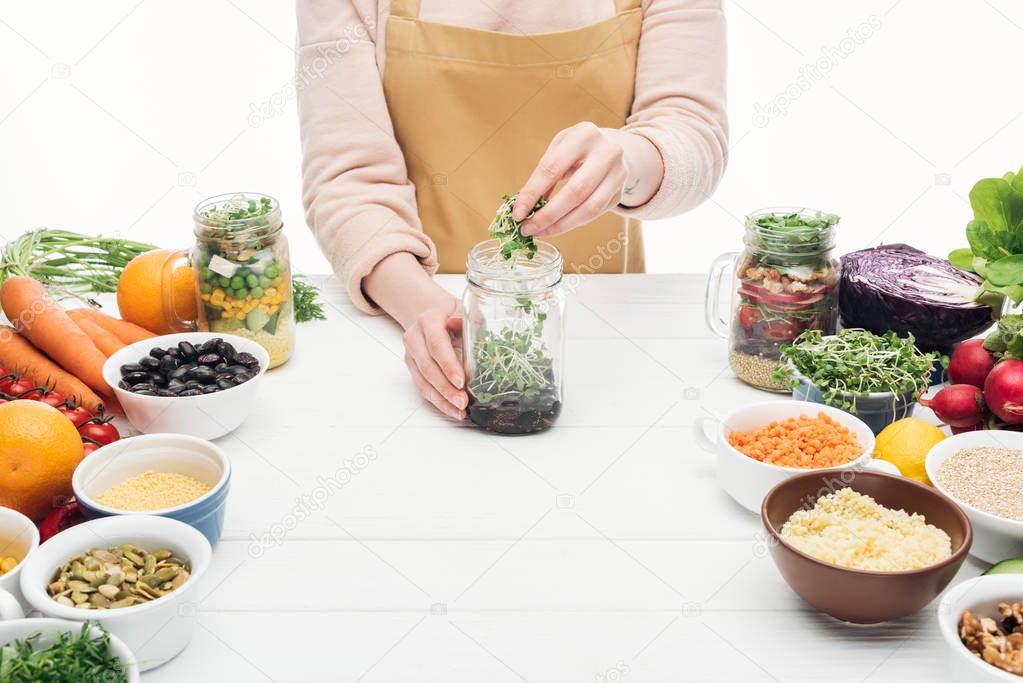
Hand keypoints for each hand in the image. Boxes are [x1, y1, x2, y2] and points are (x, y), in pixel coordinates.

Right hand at [401, 298, 467, 419]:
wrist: (430, 312)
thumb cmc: (451, 312)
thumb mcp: (463, 309)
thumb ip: (471, 320)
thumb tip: (477, 337)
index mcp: (428, 321)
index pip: (436, 345)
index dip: (448, 365)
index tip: (461, 381)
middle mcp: (414, 338)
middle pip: (428, 367)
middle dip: (446, 388)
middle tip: (463, 402)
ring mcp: (411, 354)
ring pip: (423, 381)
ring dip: (442, 399)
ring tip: (459, 411)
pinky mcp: (412, 367)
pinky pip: (423, 388)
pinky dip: (438, 401)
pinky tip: (452, 409)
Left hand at [513, 122, 628, 237]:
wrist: (612, 147)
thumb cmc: (578, 148)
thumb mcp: (559, 149)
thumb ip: (543, 174)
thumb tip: (524, 206)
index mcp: (584, 135)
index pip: (552, 168)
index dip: (533, 193)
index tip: (517, 213)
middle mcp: (607, 153)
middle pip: (575, 192)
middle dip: (548, 215)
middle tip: (528, 228)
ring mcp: (618, 174)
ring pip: (589, 209)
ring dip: (561, 225)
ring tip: (540, 231)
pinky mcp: (620, 192)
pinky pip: (595, 214)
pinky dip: (573, 223)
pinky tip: (557, 226)